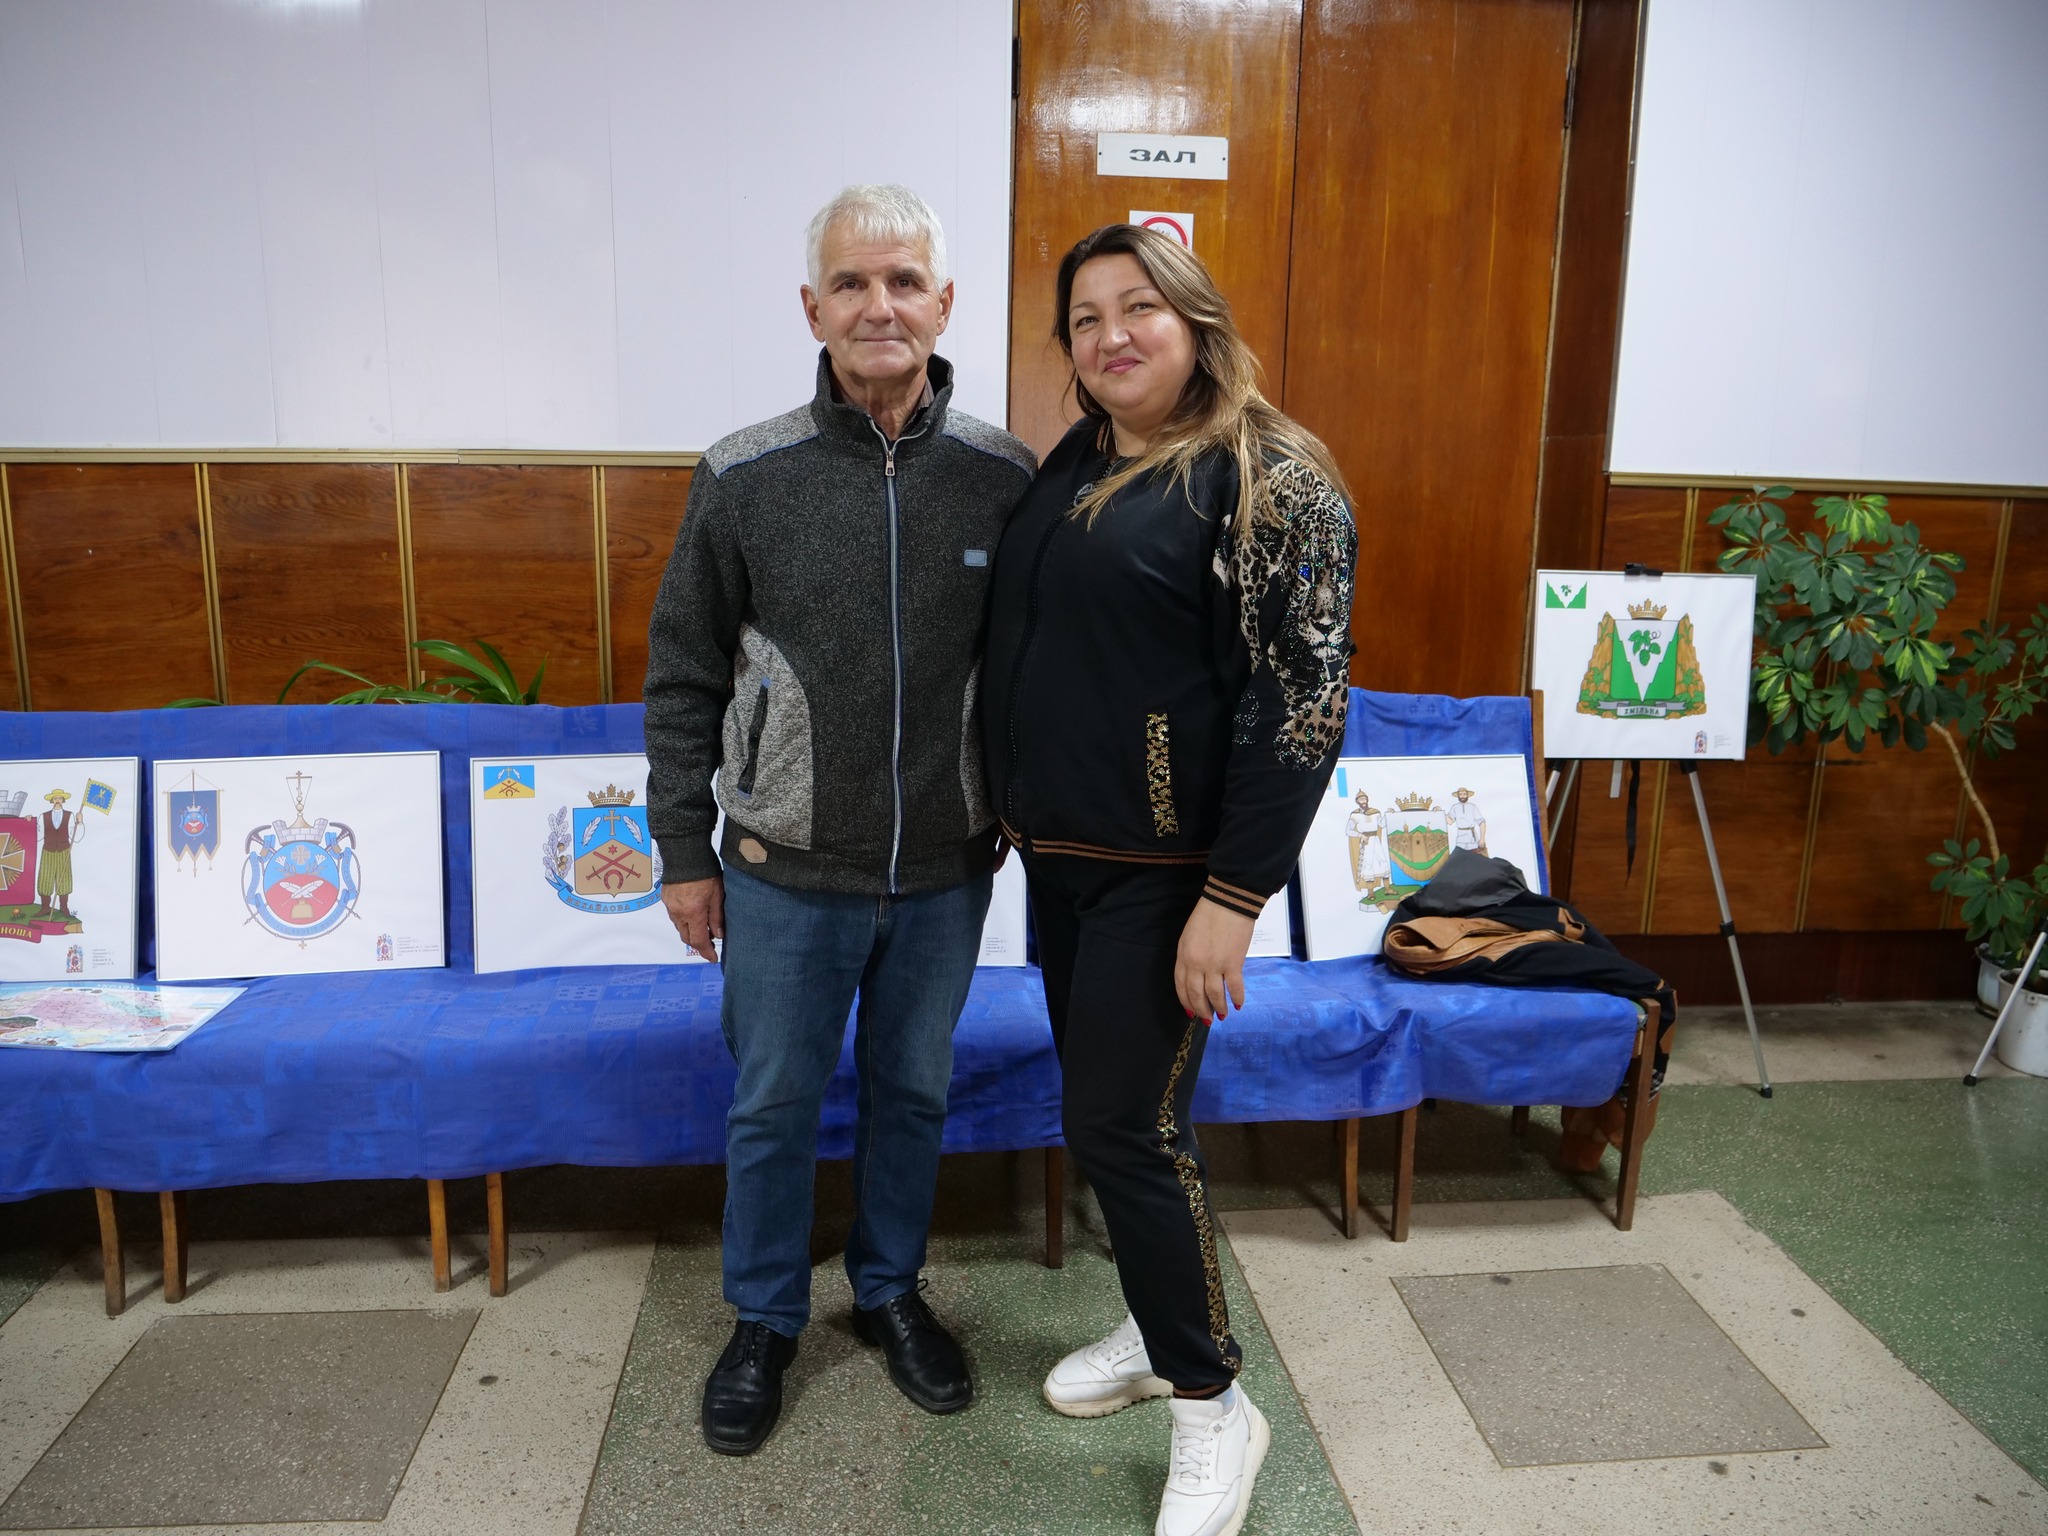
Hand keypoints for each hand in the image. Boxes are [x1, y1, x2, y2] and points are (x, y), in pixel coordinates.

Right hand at [661, 875, 724, 962]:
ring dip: (690, 931)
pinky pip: (674, 915)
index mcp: (693, 914)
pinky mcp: (666, 898)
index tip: (713, 958)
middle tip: (710, 942)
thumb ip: (717, 917)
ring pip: (679, 927)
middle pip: (687, 937)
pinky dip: (684, 919)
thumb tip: (718, 935)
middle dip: (698, 943)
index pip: (699, 941)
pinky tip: (693, 913)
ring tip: (704, 925)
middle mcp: (678, 913)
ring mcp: (670, 906)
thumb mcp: (717, 896)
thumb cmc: (705, 873)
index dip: (706, 952)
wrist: (685, 854)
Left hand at [1174, 897, 1255, 1022]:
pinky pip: (1234, 987)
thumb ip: (1191, 956)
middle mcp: (1196, 964)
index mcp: (1183, 955)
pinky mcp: (1233, 964)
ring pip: (1214, 995)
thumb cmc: (1208, 915)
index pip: (1181, 985)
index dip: (1185, 1000)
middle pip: (1196, 994)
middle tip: (1206, 1018)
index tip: (1190, 1010)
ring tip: (1223, 1015)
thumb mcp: (1189, 936)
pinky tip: (1238, 1005)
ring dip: (1219, 1008)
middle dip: (1201, 1009)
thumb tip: (1200, 974)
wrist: (1227, 902)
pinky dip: (1237, 998)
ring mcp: (1214, 965)